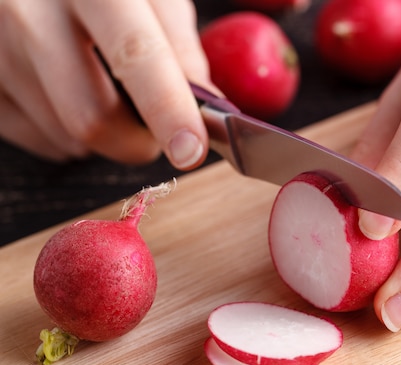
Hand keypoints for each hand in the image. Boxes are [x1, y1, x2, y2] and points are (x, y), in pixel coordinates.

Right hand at [0, 0, 211, 168]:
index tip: (190, 150)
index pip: (134, 55)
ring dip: (105, 134)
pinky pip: (40, 140)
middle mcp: (31, 14)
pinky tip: (70, 94)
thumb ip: (179, 44)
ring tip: (104, 89)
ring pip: (67, 137)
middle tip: (157, 126)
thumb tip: (206, 108)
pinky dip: (69, 134)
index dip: (167, 109)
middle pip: (92, 117)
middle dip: (138, 141)